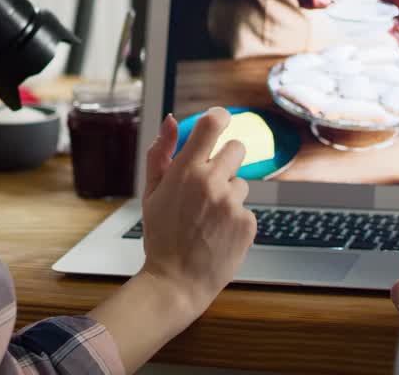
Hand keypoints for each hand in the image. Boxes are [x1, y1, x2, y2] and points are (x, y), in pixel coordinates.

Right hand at [139, 109, 257, 313]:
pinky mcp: (248, 222)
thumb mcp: (151, 192)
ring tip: (208, 219)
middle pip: (237, 148)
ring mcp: (232, 203)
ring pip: (241, 182)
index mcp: (186, 170)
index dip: (219, 118)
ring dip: (229, 194)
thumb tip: (171, 119)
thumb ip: (160, 152)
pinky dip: (235, 219)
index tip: (219, 121)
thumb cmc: (161, 235)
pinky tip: (218, 234)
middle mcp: (212, 181)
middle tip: (210, 184)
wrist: (176, 281)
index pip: (212, 124)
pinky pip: (246, 209)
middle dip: (226, 161)